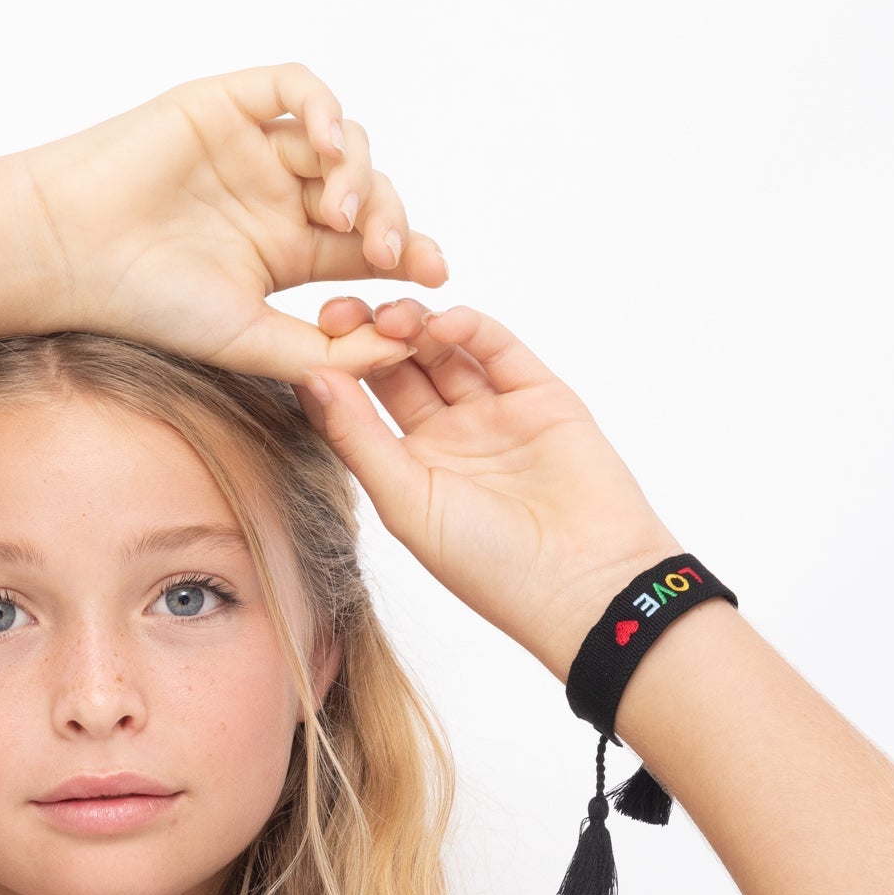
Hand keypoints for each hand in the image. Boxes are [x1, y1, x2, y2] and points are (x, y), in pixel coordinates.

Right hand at [19, 63, 446, 383]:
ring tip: (336, 216)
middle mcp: (279, 198)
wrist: (72, 253)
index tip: (434, 281)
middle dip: (392, 220)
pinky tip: (327, 148)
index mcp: (290, 252)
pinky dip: (327, 110)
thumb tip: (403, 349)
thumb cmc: (150, 303)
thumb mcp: (254, 343)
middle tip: (389, 253)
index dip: (410, 256)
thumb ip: (328, 354)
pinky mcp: (231, 104)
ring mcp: (257, 149)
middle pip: (367, 195)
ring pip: (344, 144)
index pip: (369, 247)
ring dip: (358, 177)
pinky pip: (300, 88)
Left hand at [291, 297, 683, 680]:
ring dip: (416, 325)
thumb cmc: (491, 567)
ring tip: (393, 316)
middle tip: (340, 310)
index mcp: (412, 470)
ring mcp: (497, 415)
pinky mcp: (542, 397)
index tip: (308, 336)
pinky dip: (470, 327)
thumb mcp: (408, 504)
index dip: (338, 367)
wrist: (586, 585)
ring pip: (446, 351)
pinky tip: (442, 323)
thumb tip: (308, 376)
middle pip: (400, 367)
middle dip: (370, 334)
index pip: (362, 403)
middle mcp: (451, 439)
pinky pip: (499, 349)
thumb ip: (358, 439)